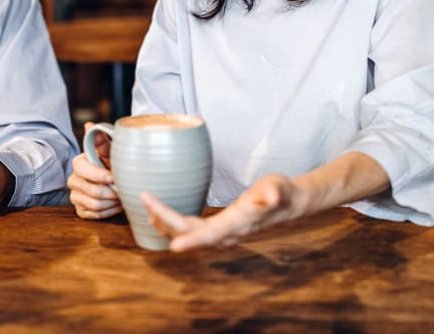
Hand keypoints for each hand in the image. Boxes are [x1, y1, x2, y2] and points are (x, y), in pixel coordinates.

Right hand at [67, 122, 121, 219]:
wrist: (113, 181)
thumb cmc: (111, 164)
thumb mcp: (109, 153)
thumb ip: (100, 141)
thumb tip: (89, 125)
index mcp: (78, 164)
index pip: (84, 171)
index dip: (100, 175)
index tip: (113, 177)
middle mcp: (73, 180)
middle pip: (92, 191)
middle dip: (111, 192)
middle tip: (123, 190)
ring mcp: (75, 196)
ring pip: (95, 205)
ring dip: (112, 203)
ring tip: (122, 197)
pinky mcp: (81, 210)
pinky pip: (95, 215)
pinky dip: (109, 211)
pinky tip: (116, 205)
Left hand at [141, 173, 296, 251]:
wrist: (287, 204)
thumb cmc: (281, 193)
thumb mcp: (278, 188)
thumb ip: (274, 192)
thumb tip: (271, 195)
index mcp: (236, 225)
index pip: (211, 235)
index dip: (193, 241)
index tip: (174, 246)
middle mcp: (225, 234)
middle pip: (188, 233)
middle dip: (164, 218)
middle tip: (145, 197)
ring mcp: (219, 234)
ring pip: (185, 233)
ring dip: (163, 223)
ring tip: (146, 205)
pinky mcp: (216, 229)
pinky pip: (188, 230)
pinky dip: (171, 223)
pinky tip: (159, 214)